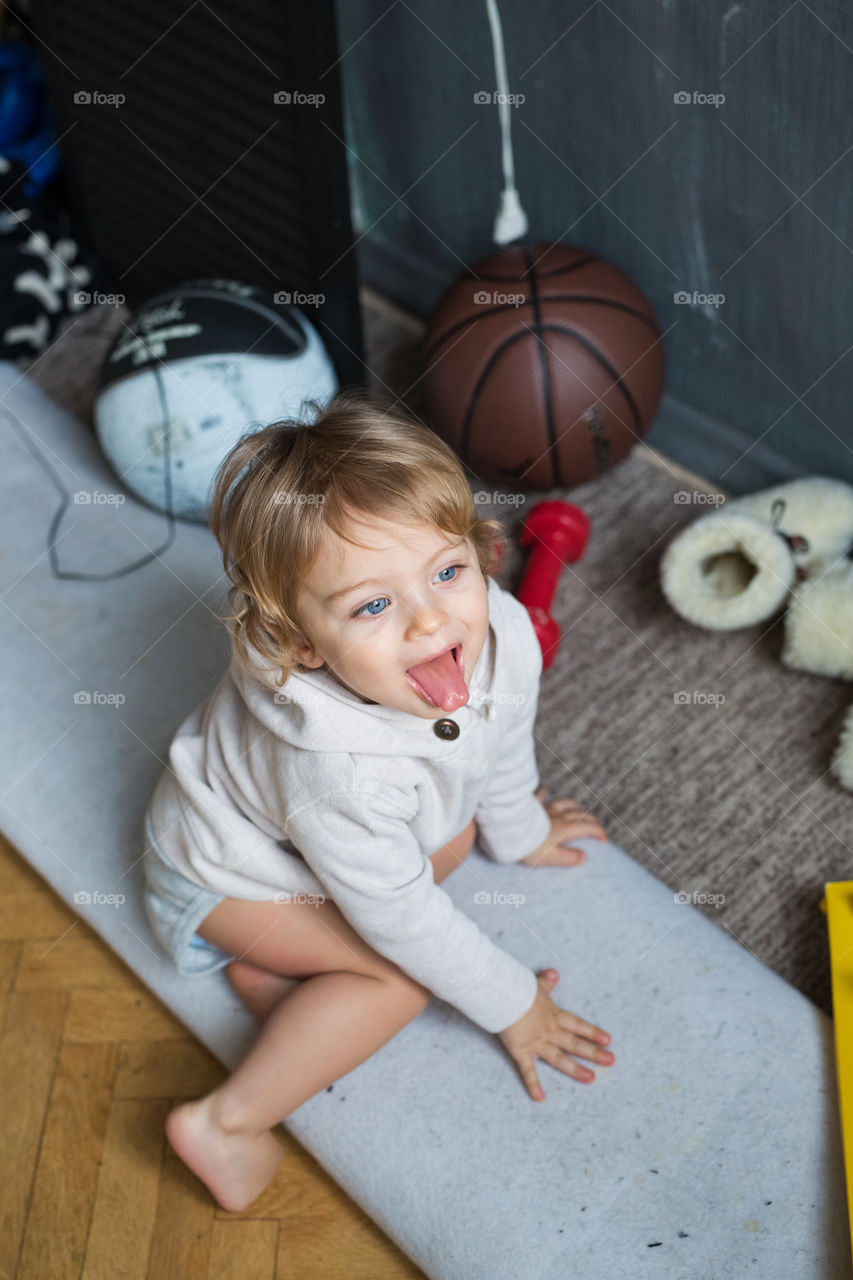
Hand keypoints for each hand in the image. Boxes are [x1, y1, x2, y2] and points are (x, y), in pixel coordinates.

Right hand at [497, 970, 613, 1100]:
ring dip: (576, 1069)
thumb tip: (554, 973)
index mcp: (553, 1015)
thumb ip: (546, 982)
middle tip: (611, 1061)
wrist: (504, 996)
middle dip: (593, 1053)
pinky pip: (528, 1071)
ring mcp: (537, 1043)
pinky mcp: (521, 1051)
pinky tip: (540, 1098)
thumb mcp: (535, 984)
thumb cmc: (518, 988)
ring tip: (591, 1079)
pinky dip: (533, 1084)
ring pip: (560, 1059)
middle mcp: (549, 1031)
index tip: (608, 1040)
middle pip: (574, 1043)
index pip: (577, 1025)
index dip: (592, 1032)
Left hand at [520, 786, 606, 866]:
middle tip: (595, 826)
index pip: (587, 828)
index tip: (603, 839)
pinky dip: (546, 792)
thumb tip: (584, 857)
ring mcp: (544, 808)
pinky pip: (540, 794)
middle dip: (591, 820)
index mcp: (564, 829)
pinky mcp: (530, 804)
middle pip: (580, 814)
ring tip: (578, 810)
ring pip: (565, 802)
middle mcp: (558, 815)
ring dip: (574, 806)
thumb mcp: (549, 857)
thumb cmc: (527, 846)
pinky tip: (546, 790)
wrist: (507, 828)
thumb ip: (568, 858)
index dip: (598, 832)